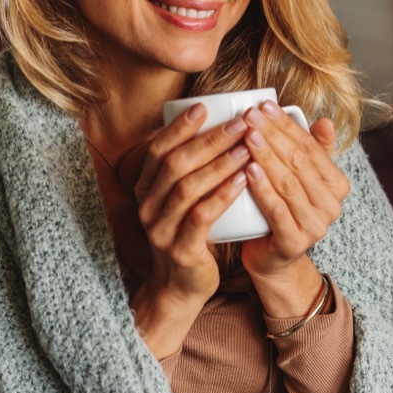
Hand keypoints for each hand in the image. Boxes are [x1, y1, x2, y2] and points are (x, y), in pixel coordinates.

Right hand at [125, 103, 250, 354]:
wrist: (181, 285)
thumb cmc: (190, 231)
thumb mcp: (184, 197)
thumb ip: (191, 167)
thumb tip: (213, 123)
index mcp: (146, 187)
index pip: (158, 149)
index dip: (179, 127)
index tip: (204, 107)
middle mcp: (147, 204)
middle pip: (175, 163)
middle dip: (209, 140)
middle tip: (240, 123)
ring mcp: (160, 228)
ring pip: (187, 187)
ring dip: (219, 163)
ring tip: (247, 147)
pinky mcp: (179, 248)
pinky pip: (200, 217)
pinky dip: (222, 195)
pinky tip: (243, 180)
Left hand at [238, 101, 349, 315]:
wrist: (271, 258)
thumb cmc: (282, 208)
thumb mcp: (298, 177)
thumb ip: (312, 150)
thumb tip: (325, 121)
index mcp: (337, 185)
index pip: (310, 147)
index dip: (286, 125)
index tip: (264, 106)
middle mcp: (332, 206)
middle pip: (299, 162)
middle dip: (273, 136)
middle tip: (249, 116)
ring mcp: (315, 226)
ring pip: (288, 183)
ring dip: (266, 157)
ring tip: (247, 136)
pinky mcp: (294, 242)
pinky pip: (277, 210)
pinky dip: (263, 188)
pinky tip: (248, 169)